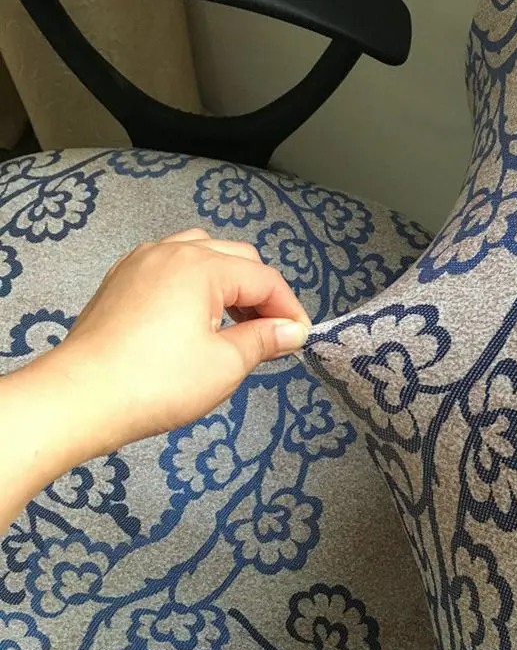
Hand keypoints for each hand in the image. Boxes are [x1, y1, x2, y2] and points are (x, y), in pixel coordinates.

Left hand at [43, 228, 311, 453]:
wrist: (81, 398)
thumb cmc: (159, 383)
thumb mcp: (226, 364)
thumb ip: (265, 339)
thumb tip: (294, 331)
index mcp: (201, 266)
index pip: (263, 278)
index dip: (289, 308)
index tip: (302, 338)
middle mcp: (170, 251)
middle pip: (236, 258)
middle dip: (261, 293)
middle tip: (272, 334)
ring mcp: (140, 262)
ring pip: (202, 254)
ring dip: (228, 282)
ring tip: (235, 321)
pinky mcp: (121, 280)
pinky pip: (171, 266)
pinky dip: (195, 283)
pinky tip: (195, 318)